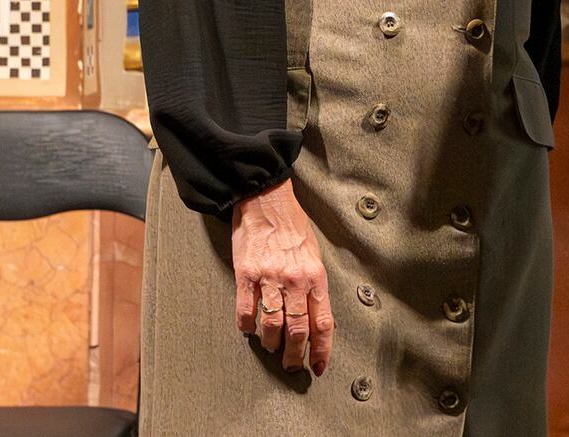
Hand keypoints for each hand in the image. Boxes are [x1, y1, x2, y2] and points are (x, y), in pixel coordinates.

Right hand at [231, 180, 333, 374]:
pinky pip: (246, 310)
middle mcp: (295, 280)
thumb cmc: (293, 228)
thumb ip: (314, 286)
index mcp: (315, 277)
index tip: (318, 367)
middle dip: (295, 356)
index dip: (321, 350)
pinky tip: (249, 328)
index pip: (323, 323)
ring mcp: (270, 278)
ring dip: (271, 343)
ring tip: (271, 346)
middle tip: (291, 367)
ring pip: (272, 325)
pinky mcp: (246, 274)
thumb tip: (316, 318)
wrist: (266, 201)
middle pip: (297, 331)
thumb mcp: (313, 255)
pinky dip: (247, 325)